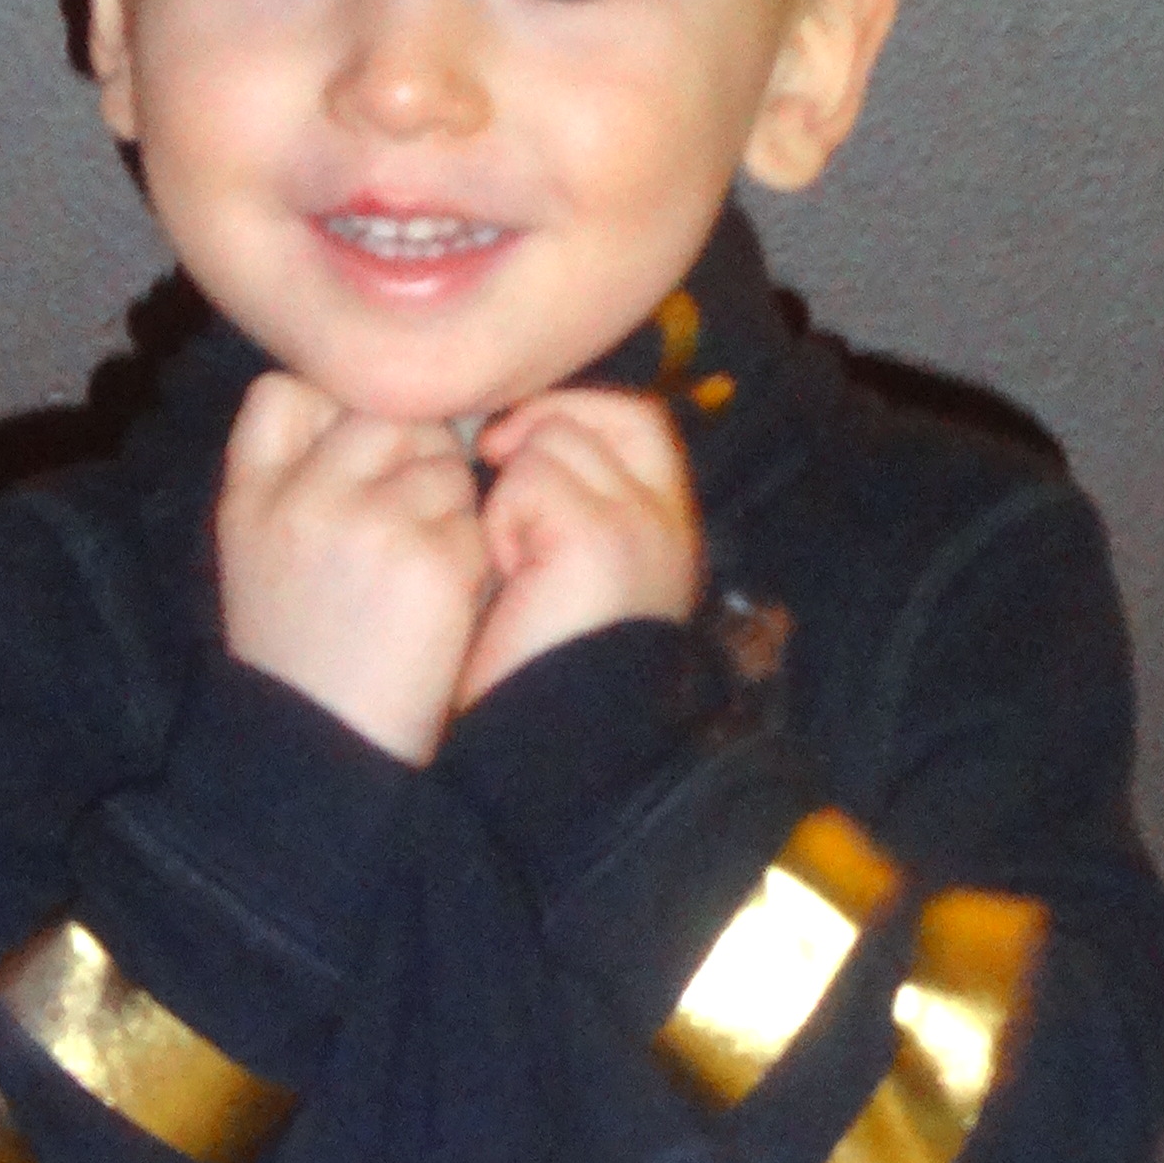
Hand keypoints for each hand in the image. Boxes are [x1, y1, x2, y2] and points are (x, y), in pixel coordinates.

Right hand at [217, 375, 488, 766]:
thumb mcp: (259, 559)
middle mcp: (302, 498)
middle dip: (410, 456)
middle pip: (384, 413)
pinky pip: (475, 520)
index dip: (333, 414)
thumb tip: (378, 415)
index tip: (349, 470)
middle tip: (404, 528)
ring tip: (414, 582)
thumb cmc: (305, 663)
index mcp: (249, 497)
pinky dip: (471, 563)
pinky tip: (439, 612)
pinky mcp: (428, 561)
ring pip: (442, 462)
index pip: (287, 390)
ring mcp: (366, 525)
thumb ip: (295, 480)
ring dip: (447, 511)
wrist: (324, 759)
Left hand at [454, 388, 702, 713]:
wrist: (540, 749)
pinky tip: (505, 574)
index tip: (512, 451)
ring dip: (511, 492)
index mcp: (667, 530)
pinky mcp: (600, 537)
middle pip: (593, 417)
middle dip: (532, 444)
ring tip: (508, 563)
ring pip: (554, 439)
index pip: (635, 419)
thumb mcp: (562, 572)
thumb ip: (565, 503)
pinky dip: (502, 520)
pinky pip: (530, 478)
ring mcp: (639, 525)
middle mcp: (668, 522)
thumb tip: (515, 434)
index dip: (571, 414)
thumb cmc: (530, 668)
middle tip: (495, 494)